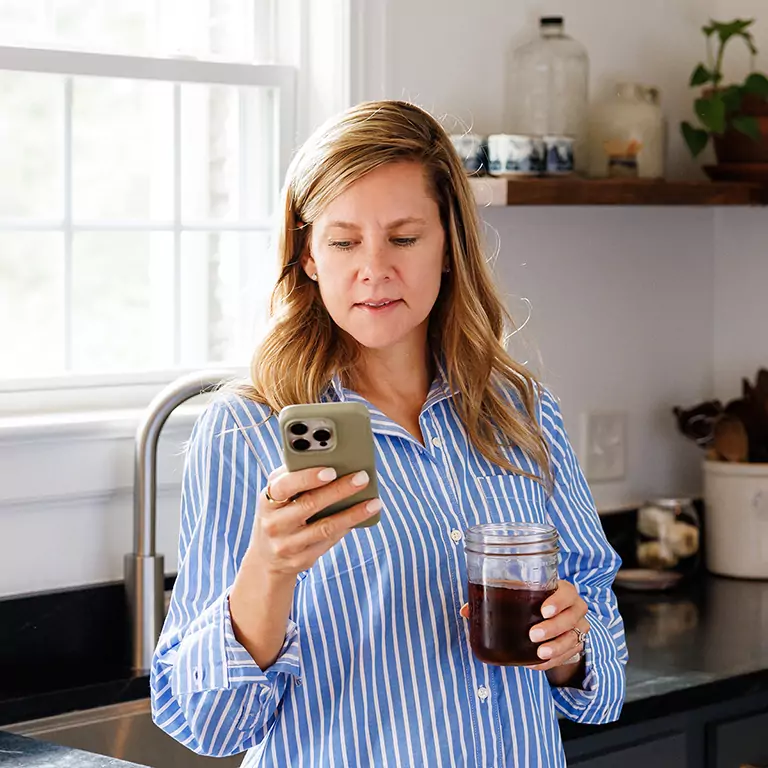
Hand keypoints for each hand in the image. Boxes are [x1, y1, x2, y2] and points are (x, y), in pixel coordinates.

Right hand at [251, 464, 381, 577]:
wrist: (268, 557)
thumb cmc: (281, 513)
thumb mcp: (278, 495)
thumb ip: (296, 477)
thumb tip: (333, 462)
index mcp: (267, 500)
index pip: (286, 486)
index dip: (308, 477)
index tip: (331, 470)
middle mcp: (274, 524)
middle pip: (310, 505)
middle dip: (339, 490)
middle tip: (362, 478)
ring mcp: (287, 544)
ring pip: (325, 527)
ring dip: (353, 514)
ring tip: (374, 502)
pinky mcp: (301, 560)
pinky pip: (329, 541)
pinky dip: (347, 527)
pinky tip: (362, 517)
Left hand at [459, 580, 589, 676]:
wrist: (553, 617)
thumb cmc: (532, 600)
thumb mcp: (517, 595)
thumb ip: (494, 598)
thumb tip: (465, 610)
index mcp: (561, 589)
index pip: (567, 593)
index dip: (558, 601)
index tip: (543, 610)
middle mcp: (575, 607)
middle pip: (572, 617)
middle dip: (553, 628)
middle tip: (534, 635)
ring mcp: (578, 627)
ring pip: (573, 639)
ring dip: (556, 648)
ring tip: (538, 654)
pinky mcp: (576, 645)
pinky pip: (569, 655)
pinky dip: (553, 661)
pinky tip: (537, 664)